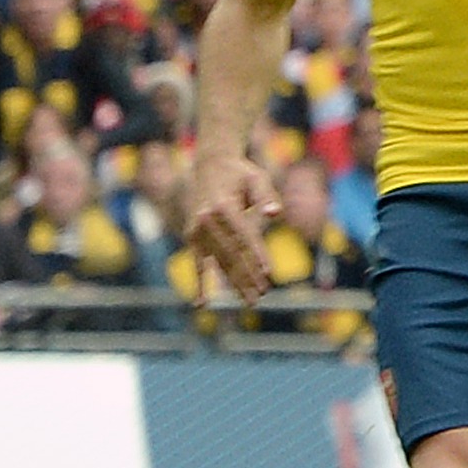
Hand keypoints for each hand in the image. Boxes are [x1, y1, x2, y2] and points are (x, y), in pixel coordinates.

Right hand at [183, 157, 277, 302]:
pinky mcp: (192, 236)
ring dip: (235, 282)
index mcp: (224, 206)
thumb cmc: (239, 172)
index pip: (244, 236)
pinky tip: (202, 304)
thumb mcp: (257, 177)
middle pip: (231, 253)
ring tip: (250, 300)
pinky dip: (201, 283)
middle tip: (261, 295)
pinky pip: (197, 263)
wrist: (209, 164)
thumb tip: (275, 213)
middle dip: (248, 276)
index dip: (257, 255)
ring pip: (220, 261)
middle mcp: (207, 219)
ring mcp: (197, 229)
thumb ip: (266, 196)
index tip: (268, 274)